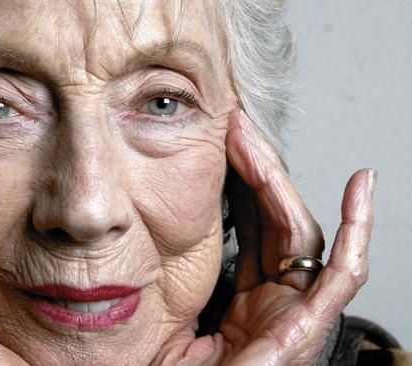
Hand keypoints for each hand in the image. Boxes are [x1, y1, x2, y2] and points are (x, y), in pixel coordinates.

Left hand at [153, 110, 375, 364]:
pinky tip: (361, 187)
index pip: (249, 229)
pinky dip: (357, 231)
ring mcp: (292, 313)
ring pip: (299, 234)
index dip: (238, 184)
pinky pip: (342, 276)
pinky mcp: (306, 328)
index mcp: (242, 301)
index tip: (217, 144)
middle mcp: (272, 302)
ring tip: (254, 139)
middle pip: (274, 223)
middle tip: (233, 128)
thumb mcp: (166, 316)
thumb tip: (138, 227)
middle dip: (256, 170)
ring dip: (281, 182)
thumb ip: (169, 275)